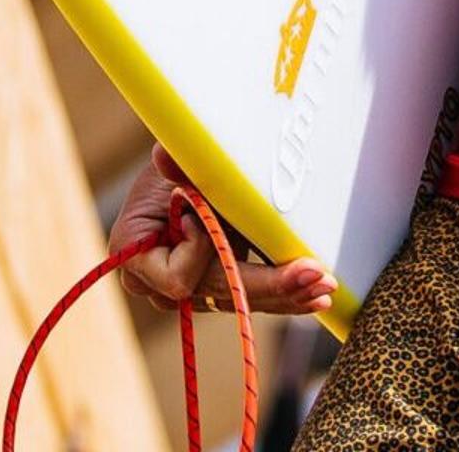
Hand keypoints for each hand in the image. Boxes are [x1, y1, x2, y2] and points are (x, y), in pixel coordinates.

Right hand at [109, 151, 333, 315]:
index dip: (202, 252)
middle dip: (271, 285)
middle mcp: (156, 284)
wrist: (184, 167)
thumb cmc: (180, 161)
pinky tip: (314, 293)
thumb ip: (179, 166)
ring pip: (240, 303)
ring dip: (286, 295)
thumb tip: (163, 156)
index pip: (179, 277)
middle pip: (219, 295)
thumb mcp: (183, 162)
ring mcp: (188, 291)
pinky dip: (283, 294)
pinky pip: (249, 300)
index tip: (210, 217)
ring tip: (324, 287)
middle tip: (313, 274)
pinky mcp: (214, 290)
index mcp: (134, 252)